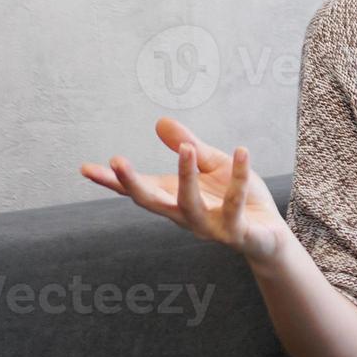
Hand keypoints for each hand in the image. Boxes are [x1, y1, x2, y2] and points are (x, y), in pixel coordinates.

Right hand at [79, 117, 290, 261]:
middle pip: (152, 202)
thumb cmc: (238, 200)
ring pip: (189, 206)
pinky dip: (238, 176)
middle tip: (115, 162)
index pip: (138, 190)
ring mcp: (209, 227)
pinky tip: (241, 152)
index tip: (85, 168)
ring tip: (185, 148)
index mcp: (175, 200)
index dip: (112, 181)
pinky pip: (234, 204)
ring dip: (185, 177)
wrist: (270, 234)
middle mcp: (186, 216)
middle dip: (132, 184)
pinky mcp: (236, 232)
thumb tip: (160, 122)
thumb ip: (189, 148)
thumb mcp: (212, 166)